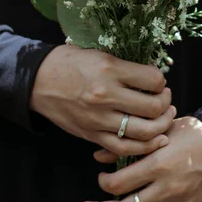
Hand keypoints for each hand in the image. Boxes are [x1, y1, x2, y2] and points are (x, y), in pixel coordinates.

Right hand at [30, 45, 174, 155]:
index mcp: (110, 69)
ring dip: (161, 126)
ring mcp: (98, 118)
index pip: (153, 80)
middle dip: (165, 104)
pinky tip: (153, 139)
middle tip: (164, 99)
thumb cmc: (69, 62)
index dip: (161, 81)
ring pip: (143, 132)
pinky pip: (123, 148)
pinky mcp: (91, 134)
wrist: (36, 81)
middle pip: (152, 108)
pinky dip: (143, 146)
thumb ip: (125, 66)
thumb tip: (153, 77)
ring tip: (163, 118)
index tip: (157, 81)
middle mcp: (106, 95)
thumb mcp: (98, 53)